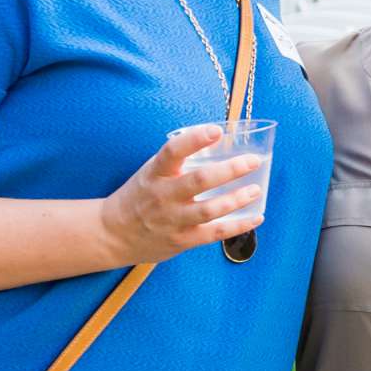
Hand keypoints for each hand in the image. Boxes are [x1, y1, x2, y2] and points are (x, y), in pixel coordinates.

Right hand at [98, 126, 265, 264]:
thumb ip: (178, 161)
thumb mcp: (151, 172)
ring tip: (256, 189)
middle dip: (230, 170)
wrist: (113, 234)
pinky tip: (256, 216)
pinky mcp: (182, 240)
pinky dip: (239, 226)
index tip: (217, 130)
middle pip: (199, 181)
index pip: (172, 152)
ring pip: (210, 210)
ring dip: (237, 199)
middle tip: (253, 161)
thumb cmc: (141, 196)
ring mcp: (173, 220)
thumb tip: (218, 141)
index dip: (195, 139)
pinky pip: (215, 233)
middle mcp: (163, 196)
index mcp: (154, 174)